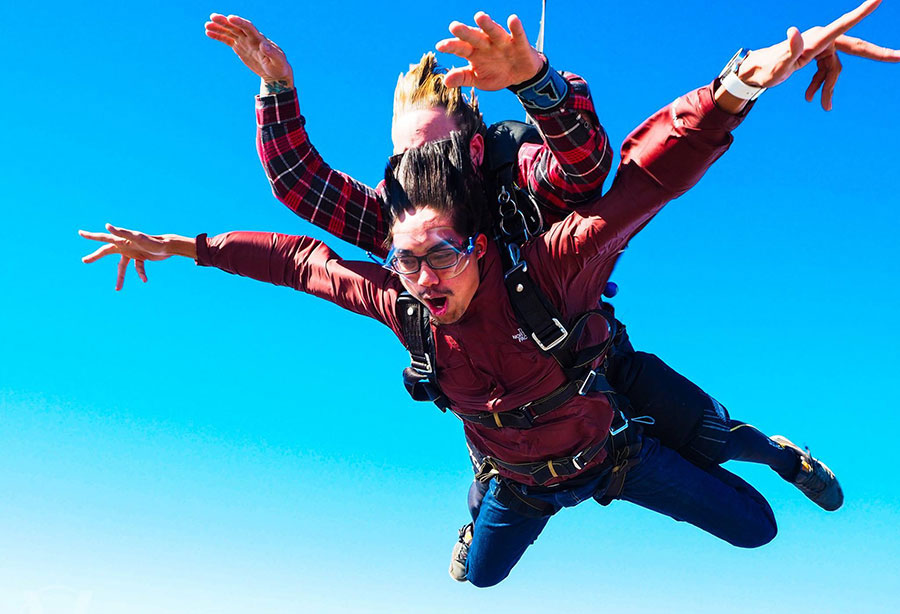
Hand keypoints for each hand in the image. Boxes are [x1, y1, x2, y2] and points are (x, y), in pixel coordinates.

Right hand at [79, 224, 194, 290]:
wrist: (168, 247)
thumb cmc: (152, 241)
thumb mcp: (136, 237)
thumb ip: (121, 232)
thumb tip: (106, 226)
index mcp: (121, 240)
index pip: (103, 238)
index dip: (91, 236)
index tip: (80, 232)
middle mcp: (125, 245)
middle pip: (106, 251)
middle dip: (95, 256)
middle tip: (84, 260)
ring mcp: (133, 252)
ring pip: (122, 266)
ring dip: (120, 277)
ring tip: (118, 289)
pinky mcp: (141, 258)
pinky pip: (137, 268)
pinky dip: (140, 273)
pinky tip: (145, 280)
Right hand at [205, 13, 293, 92]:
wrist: (276, 71)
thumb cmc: (279, 66)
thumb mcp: (277, 61)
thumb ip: (271, 53)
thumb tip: (264, 45)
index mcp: (259, 39)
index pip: (248, 27)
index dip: (240, 22)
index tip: (230, 18)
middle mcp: (250, 37)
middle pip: (236, 27)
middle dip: (225, 22)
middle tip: (213, 17)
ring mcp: (244, 41)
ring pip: (230, 32)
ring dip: (219, 28)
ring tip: (206, 25)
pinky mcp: (240, 47)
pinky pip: (227, 40)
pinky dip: (219, 36)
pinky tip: (208, 32)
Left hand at [435, 12, 543, 89]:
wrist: (521, 75)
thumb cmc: (496, 73)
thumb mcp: (478, 79)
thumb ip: (463, 78)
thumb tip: (445, 81)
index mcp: (474, 52)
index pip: (461, 48)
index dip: (451, 47)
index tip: (440, 46)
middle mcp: (486, 44)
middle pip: (474, 37)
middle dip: (465, 33)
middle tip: (454, 27)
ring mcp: (502, 42)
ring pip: (494, 32)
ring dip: (487, 25)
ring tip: (479, 17)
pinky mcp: (519, 43)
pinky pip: (518, 34)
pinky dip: (516, 28)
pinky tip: (512, 19)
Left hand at [737, 0, 896, 109]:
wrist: (755, 72)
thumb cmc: (766, 69)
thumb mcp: (779, 65)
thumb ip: (790, 49)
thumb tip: (794, 29)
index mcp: (818, 39)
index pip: (845, 24)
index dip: (862, 12)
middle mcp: (823, 40)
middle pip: (857, 49)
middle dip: (878, 55)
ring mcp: (821, 47)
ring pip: (837, 69)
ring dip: (830, 88)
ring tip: (824, 107)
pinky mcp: (817, 55)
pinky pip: (827, 71)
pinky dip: (821, 85)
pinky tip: (810, 99)